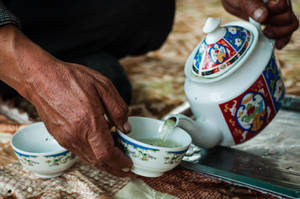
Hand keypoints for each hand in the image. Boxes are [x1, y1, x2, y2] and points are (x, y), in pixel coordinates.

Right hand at [0, 25, 132, 176]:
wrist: (41, 79)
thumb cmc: (72, 79)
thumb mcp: (103, 86)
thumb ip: (118, 109)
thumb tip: (126, 128)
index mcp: (88, 122)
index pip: (107, 153)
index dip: (120, 162)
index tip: (129, 163)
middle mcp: (75, 134)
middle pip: (98, 161)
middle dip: (114, 167)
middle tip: (125, 168)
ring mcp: (65, 138)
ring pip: (88, 158)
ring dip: (104, 162)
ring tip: (116, 158)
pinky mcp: (60, 137)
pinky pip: (79, 151)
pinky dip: (92, 154)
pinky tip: (100, 146)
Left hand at [221, 0, 298, 48]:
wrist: (234, 0)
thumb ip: (252, 5)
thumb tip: (263, 17)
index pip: (282, 6)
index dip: (271, 15)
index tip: (259, 18)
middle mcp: (280, 3)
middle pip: (288, 18)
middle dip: (274, 26)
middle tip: (260, 25)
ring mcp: (279, 14)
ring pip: (290, 26)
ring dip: (279, 34)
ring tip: (265, 34)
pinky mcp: (275, 23)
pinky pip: (285, 32)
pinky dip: (281, 39)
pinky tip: (275, 45)